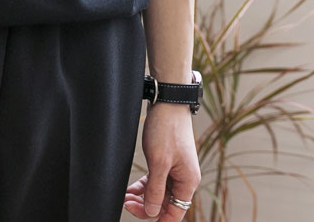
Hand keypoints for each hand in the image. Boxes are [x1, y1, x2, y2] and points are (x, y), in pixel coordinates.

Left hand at [123, 103, 199, 219]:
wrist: (168, 104)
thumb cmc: (166, 129)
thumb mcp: (158, 162)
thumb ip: (155, 190)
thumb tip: (152, 212)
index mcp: (188, 182)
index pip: (175, 212)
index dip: (157, 219)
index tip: (138, 215)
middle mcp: (184, 179)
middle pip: (165, 204)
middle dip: (146, 207)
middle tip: (126, 204)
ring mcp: (175, 171)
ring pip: (158, 194)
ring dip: (142, 198)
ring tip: (125, 197)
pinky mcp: (166, 163)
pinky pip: (155, 182)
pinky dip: (143, 187)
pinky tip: (130, 190)